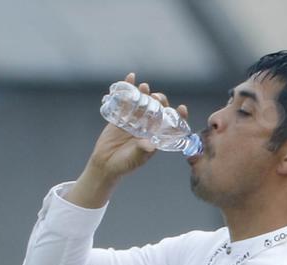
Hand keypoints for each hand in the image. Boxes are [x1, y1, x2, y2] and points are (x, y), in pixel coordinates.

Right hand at [66, 73, 189, 207]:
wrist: (105, 164)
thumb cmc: (124, 164)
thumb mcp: (136, 158)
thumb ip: (142, 150)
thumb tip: (150, 145)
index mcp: (156, 135)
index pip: (171, 123)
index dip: (178, 115)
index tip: (182, 108)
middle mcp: (147, 125)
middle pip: (158, 108)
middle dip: (160, 100)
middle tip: (156, 97)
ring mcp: (134, 119)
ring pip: (143, 102)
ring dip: (145, 92)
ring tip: (144, 87)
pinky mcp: (120, 116)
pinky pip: (125, 100)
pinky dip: (128, 88)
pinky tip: (130, 78)